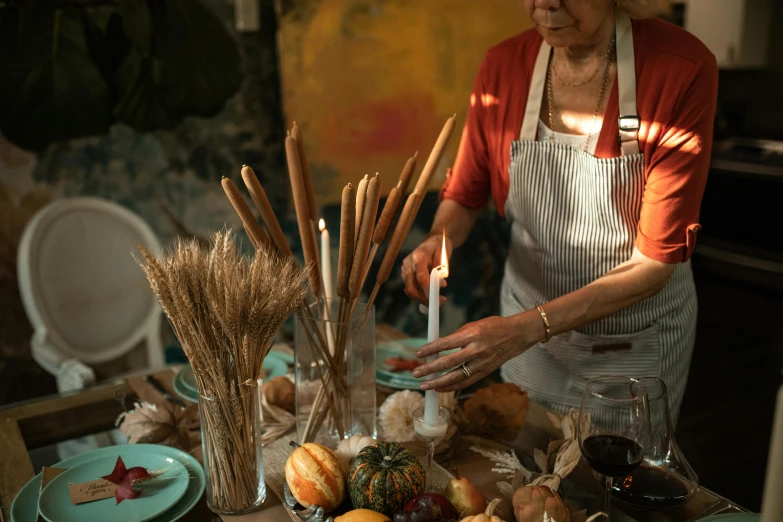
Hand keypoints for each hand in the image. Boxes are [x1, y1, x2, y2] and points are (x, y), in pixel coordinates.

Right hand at [401, 234, 452, 305]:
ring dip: (423, 298)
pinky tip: (432, 293)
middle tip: (438, 303)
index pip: (421, 277)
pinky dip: (421, 293)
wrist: (433, 239)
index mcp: (418, 256)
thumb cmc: (440, 245)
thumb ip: (441, 268)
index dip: (428, 290)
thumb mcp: (444, 254)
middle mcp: (408, 263)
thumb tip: (440, 284)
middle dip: (423, 299)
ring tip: (439, 298)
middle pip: (411, 287)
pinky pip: (412, 287)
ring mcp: (405, 269)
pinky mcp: (405, 274)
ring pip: (410, 290)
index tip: (438, 299)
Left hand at [411, 313, 539, 391]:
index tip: (418, 353)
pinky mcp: (485, 372)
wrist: (517, 335)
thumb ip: (456, 336)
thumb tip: (438, 346)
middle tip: (416, 372)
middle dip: (430, 369)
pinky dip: (452, 387)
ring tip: (425, 385)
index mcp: (472, 334)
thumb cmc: (493, 326)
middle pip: (449, 363)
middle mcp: (476, 350)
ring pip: (456, 377)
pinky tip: (440, 389)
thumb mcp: (473, 325)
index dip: (431, 349)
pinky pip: (466, 382)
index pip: (446, 343)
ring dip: (438, 383)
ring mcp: (481, 363)